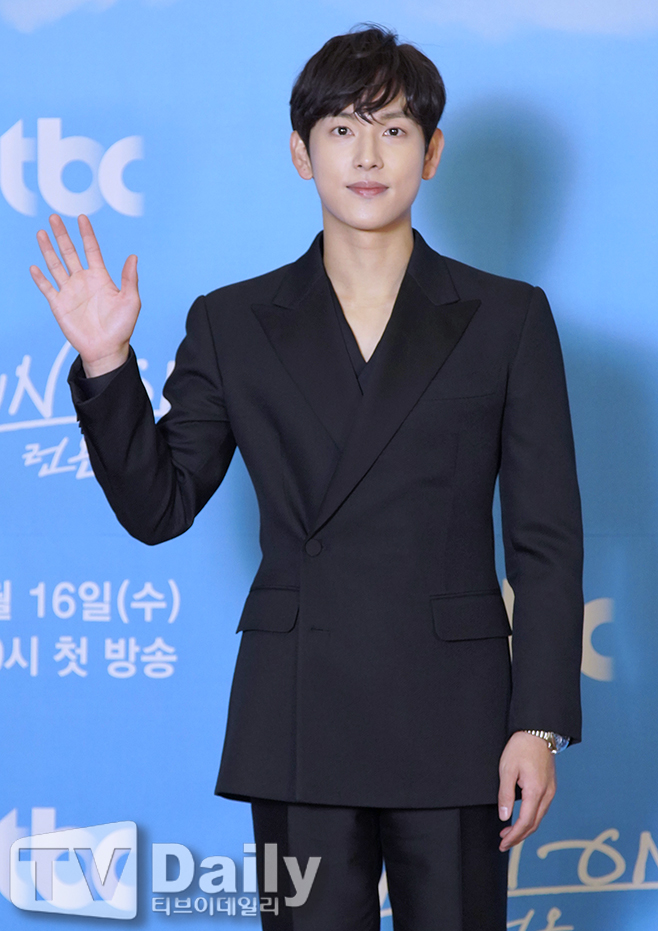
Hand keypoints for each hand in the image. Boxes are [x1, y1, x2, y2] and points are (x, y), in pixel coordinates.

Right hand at [30, 214, 140, 376]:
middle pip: (69, 252)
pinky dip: (40, 278)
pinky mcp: (59, 305)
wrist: (106, 349)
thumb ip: (130, 279)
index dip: (86, 234)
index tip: (82, 218)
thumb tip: (134, 256)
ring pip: (56, 265)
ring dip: (48, 250)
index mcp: (100, 277)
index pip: (91, 250)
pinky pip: (47, 288)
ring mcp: (70, 292)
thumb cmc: (122, 327)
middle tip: (54, 217)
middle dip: (62, 235)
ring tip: (41, 233)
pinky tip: (35, 267)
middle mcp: (83, 281)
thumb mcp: (131, 301)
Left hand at [498, 731, 555, 851]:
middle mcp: (547, 794)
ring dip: (525, 828)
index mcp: (536, 791)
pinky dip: (531, 818)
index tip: (503, 843)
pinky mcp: (550, 786)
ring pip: (539, 817)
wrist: (538, 731)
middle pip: (534, 824)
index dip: (514, 836)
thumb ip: (505, 795)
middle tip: (504, 842)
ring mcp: (551, 790)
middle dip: (519, 836)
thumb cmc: (521, 747)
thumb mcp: (507, 769)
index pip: (525, 822)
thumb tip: (505, 817)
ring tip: (509, 832)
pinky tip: (522, 817)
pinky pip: (542, 808)